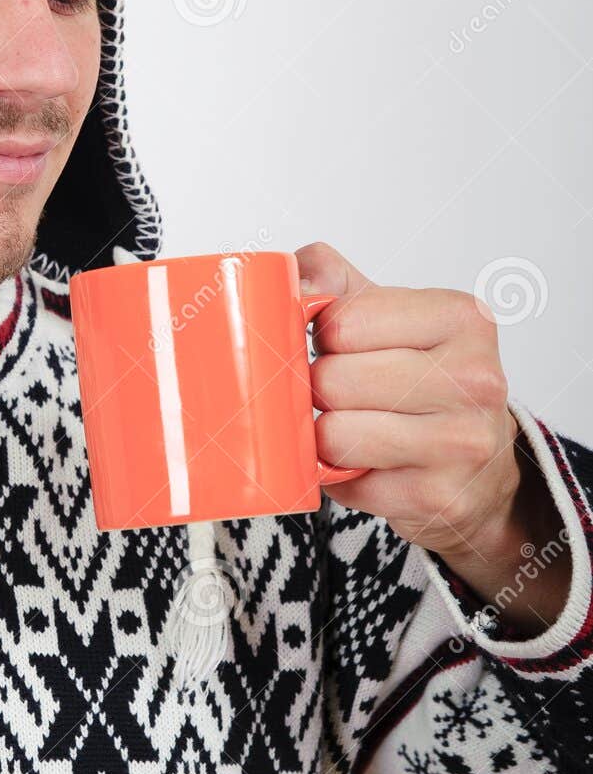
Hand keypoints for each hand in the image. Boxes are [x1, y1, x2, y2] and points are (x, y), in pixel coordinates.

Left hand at [296, 241, 569, 628]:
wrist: (482, 467)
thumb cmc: (424, 380)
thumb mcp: (389, 315)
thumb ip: (333, 280)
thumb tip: (292, 277)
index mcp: (462, 317)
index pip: (342, 322)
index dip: (324, 336)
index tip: (341, 346)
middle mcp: (475, 378)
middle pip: (333, 380)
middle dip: (320, 388)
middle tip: (342, 393)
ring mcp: (463, 442)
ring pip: (335, 435)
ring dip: (326, 436)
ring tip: (352, 427)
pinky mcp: (441, 496)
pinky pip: (347, 483)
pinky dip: (343, 477)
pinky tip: (369, 465)